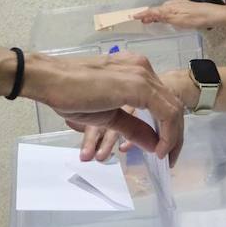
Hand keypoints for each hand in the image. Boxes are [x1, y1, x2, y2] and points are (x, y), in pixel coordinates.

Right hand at [24, 51, 184, 165]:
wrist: (50, 79)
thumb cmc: (71, 93)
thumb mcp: (108, 116)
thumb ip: (133, 127)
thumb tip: (154, 145)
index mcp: (135, 70)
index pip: (163, 100)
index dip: (168, 127)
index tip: (163, 150)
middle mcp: (143, 68)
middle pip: (172, 105)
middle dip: (175, 135)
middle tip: (169, 158)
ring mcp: (142, 74)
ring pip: (173, 109)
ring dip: (173, 137)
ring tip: (165, 157)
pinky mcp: (138, 85)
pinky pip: (166, 113)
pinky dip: (167, 134)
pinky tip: (158, 149)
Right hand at [136, 0, 225, 30]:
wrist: (212, 15)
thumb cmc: (196, 18)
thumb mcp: (177, 20)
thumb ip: (163, 17)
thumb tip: (150, 14)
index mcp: (169, 7)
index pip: (152, 11)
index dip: (143, 14)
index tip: (134, 16)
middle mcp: (173, 5)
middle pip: (157, 10)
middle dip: (148, 14)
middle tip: (141, 20)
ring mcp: (179, 5)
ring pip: (163, 10)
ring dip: (156, 15)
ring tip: (151, 20)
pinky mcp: (185, 8)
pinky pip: (169, 10)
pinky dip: (164, 14)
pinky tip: (166, 18)